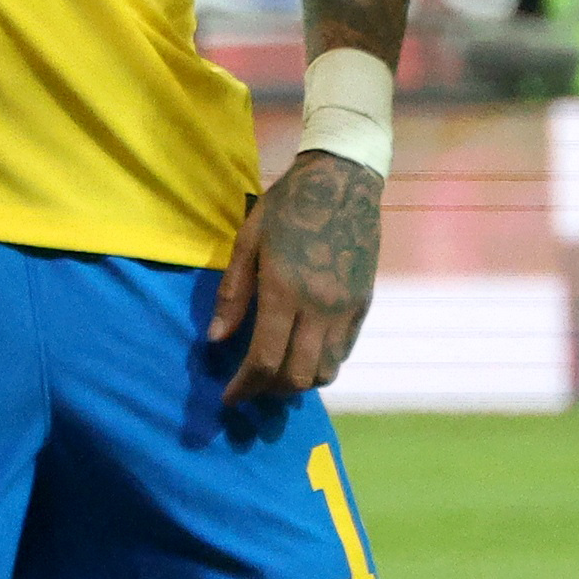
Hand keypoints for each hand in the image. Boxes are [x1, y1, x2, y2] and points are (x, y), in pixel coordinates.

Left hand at [210, 151, 381, 407]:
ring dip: (298, 382)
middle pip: (297, 377)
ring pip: (325, 371)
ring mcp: (346, 309)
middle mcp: (319, 308)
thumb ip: (232, 294)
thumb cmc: (286, 206)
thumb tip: (216, 339)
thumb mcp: (248, 242)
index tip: (228, 397)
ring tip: (277, 374)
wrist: (342, 180)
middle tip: (251, 386)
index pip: (264, 361)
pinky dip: (321, 364)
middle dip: (269, 391)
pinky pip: (343, 352)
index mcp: (284, 292)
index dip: (244, 387)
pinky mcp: (363, 305)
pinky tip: (303, 354)